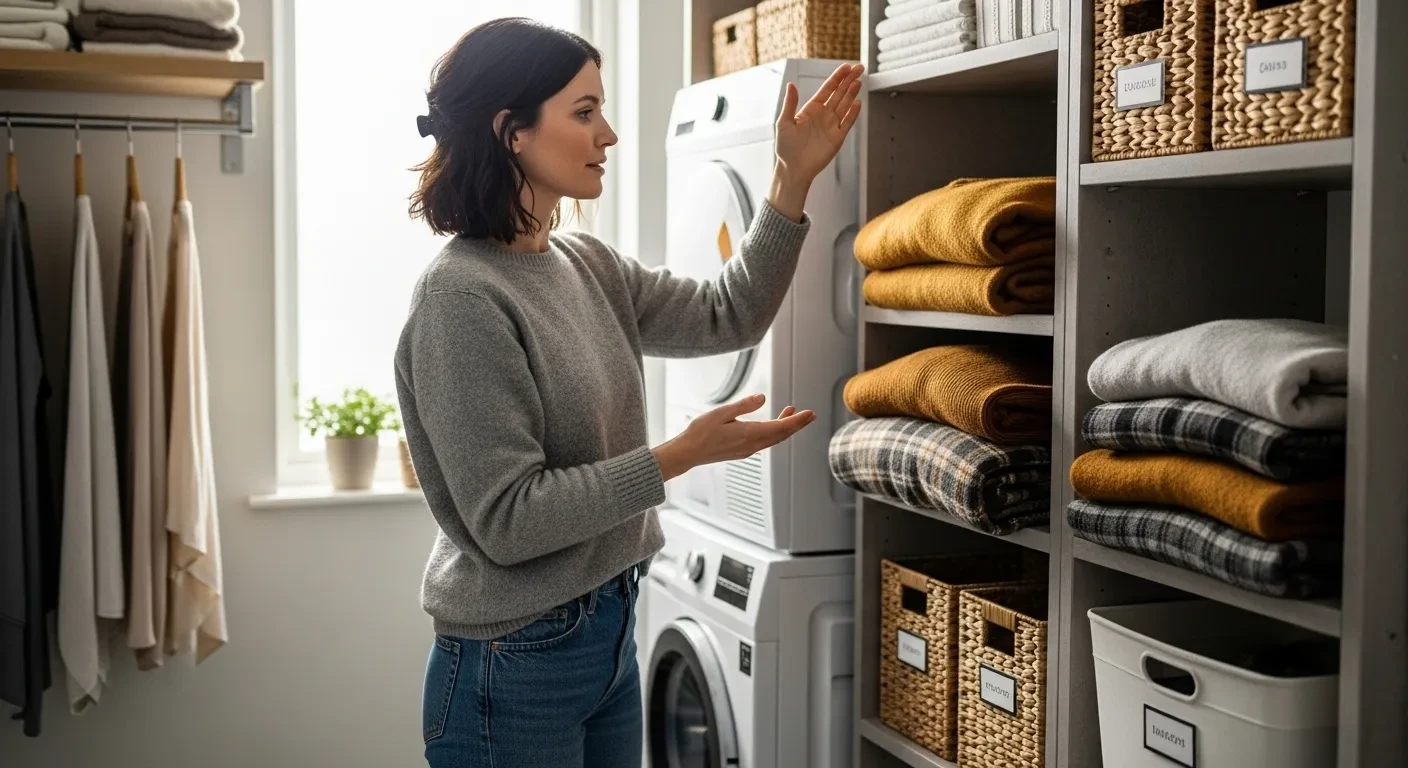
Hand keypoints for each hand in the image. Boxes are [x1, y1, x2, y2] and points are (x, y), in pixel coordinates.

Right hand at [652, 394, 816, 480]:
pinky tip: (772, 424)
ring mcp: (748, 450)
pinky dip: (774, 432)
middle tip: (811, 415)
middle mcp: (752, 444)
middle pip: (781, 435)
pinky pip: (765, 442)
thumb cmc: (700, 433)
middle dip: (797, 425)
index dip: (798, 420)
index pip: (781, 427)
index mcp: (749, 434)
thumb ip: (744, 405)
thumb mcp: (721, 413)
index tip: (810, 413)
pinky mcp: (742, 451)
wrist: (688, 453)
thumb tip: (762, 398)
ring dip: (786, 428)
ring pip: (774, 439)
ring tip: (793, 415)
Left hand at [769, 62, 864, 217]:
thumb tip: (791, 85)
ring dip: (852, 93)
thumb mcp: (784, 123)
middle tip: (859, 68)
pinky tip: (858, 103)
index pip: (827, 89)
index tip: (846, 67)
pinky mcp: (838, 137)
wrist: (794, 168)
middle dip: (849, 80)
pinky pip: (848, 122)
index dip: (837, 77)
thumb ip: (790, 104)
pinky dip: (853, 113)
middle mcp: (823, 114)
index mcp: (811, 109)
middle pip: (839, 93)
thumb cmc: (786, 147)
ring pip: (845, 105)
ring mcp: (832, 125)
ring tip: (858, 81)